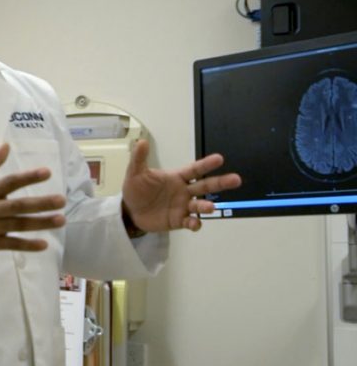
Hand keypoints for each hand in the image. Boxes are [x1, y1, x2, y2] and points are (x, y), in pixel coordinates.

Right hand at [0, 143, 66, 252]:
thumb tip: (7, 144)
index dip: (28, 177)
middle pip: (18, 206)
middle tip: (62, 200)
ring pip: (18, 225)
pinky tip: (44, 244)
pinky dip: (27, 245)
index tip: (47, 172)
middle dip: (40, 203)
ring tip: (61, 220)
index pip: (10, 182)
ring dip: (40, 223)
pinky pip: (11, 244)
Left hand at [121, 140, 241, 232]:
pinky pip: (190, 222)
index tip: (219, 159)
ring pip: (199, 205)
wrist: (129, 211)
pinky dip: (194, 223)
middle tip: (236, 179)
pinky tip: (195, 224)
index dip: (206, 164)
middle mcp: (184, 191)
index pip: (195, 169)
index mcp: (177, 177)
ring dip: (206, 206)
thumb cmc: (136, 189)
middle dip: (220, 183)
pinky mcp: (178, 220)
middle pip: (205, 186)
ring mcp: (183, 206)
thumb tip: (141, 141)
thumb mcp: (135, 173)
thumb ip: (139, 158)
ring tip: (210, 207)